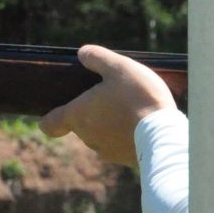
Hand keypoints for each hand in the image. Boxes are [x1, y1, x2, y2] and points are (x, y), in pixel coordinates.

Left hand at [39, 46, 176, 165]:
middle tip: (113, 97)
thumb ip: (98, 58)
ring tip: (132, 110)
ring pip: (101, 136)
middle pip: (81, 125)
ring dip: (111, 125)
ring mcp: (106, 151)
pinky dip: (127, 136)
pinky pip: (120, 145)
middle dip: (93, 113)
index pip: (49, 124)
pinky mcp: (125, 159)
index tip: (59, 109)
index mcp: (78, 115)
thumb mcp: (118, 67)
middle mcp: (87, 137)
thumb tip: (83, 53)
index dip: (50, 118)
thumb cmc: (137, 98)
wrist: (164, 134)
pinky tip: (143, 124)